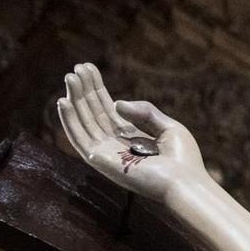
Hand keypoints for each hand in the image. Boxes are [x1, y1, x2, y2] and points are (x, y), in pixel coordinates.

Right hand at [54, 62, 205, 203]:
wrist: (186, 182)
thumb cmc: (183, 160)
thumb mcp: (169, 127)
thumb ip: (145, 112)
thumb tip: (117, 103)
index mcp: (132, 138)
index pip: (108, 109)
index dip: (97, 89)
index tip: (88, 68)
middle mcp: (116, 145)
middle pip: (94, 113)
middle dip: (85, 91)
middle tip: (77, 68)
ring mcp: (108, 154)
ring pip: (84, 122)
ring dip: (75, 100)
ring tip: (69, 77)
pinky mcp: (101, 161)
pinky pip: (79, 139)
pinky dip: (69, 121)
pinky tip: (63, 101)